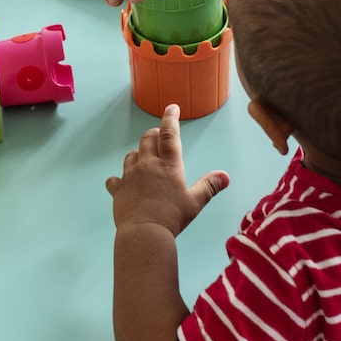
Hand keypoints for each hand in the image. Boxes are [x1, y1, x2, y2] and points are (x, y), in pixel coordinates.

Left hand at [106, 105, 228, 236]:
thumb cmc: (172, 217)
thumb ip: (209, 186)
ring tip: (144, 158)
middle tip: (159, 135)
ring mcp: (130, 175)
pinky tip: (121, 183)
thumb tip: (225, 176)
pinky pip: (115, 179)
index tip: (171, 107)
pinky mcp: (118, 189)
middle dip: (154, 133)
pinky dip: (119, 179)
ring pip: (131, 155)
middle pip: (148, 138)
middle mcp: (147, 165)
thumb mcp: (195, 202)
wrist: (144, 232)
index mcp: (168, 165)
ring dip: (138, 153)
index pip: (169, 134)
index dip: (170, 118)